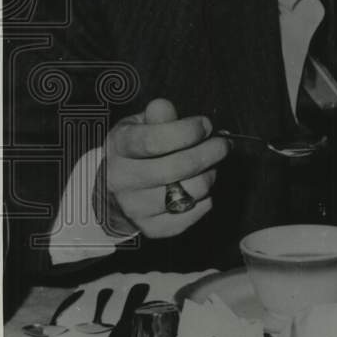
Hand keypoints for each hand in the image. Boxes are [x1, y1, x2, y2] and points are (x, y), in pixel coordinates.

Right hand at [98, 98, 229, 238]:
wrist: (114, 189)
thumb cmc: (136, 151)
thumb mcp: (141, 126)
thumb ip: (157, 117)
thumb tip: (164, 107)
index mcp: (118, 147)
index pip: (155, 140)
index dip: (188, 131)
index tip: (205, 125)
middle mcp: (121, 180)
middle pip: (176, 168)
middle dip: (208, 153)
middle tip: (221, 145)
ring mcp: (134, 207)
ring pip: (188, 194)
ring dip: (208, 177)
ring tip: (208, 168)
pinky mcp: (150, 228)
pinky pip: (189, 217)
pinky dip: (202, 202)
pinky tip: (198, 189)